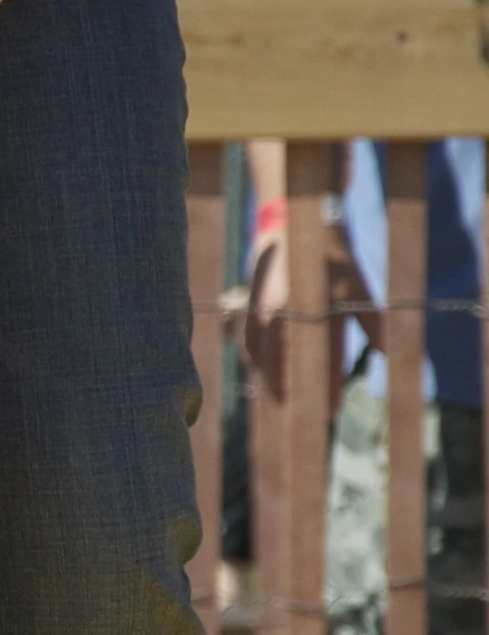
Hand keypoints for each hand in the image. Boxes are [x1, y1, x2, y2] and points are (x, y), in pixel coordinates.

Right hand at [240, 220, 380, 408]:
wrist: (296, 222)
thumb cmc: (332, 255)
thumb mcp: (357, 286)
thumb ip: (371, 321)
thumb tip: (385, 352)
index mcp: (307, 312)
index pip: (316, 362)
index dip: (325, 388)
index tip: (331, 411)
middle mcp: (280, 314)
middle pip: (284, 366)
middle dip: (295, 392)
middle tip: (306, 412)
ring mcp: (261, 310)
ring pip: (261, 357)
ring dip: (271, 381)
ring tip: (282, 399)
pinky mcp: (250, 305)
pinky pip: (249, 342)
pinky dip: (256, 361)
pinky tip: (263, 372)